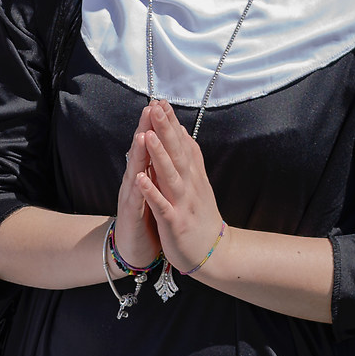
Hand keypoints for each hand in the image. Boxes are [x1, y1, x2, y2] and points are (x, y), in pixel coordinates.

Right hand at [113, 104, 162, 268]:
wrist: (132, 250)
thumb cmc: (146, 218)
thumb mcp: (153, 189)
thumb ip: (155, 168)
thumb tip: (161, 144)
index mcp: (145, 174)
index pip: (150, 145)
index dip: (156, 124)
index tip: (163, 103)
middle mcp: (135, 181)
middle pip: (140, 151)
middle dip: (146, 129)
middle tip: (151, 107)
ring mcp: (131, 197)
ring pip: (135, 171)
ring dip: (138, 154)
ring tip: (144, 135)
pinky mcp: (131, 216)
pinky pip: (135, 201)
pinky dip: (138, 188)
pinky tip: (139, 177)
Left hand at [136, 102, 225, 272]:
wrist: (214, 253)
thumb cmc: (201, 217)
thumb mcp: (198, 184)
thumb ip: (190, 158)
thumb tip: (182, 131)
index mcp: (192, 176)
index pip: (182, 144)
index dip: (171, 123)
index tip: (161, 101)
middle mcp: (189, 186)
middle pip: (177, 153)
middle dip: (165, 130)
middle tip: (155, 107)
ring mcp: (182, 204)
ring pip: (170, 176)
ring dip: (159, 155)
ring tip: (148, 135)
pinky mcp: (175, 223)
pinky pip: (161, 206)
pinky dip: (151, 192)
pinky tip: (140, 178)